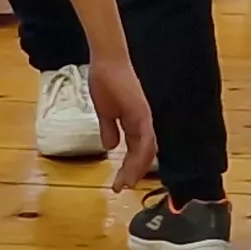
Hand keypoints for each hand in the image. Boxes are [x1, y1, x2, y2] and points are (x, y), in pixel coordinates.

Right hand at [86, 55, 154, 190]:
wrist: (106, 61)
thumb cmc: (105, 80)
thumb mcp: (104, 111)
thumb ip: (109, 128)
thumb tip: (110, 147)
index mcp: (135, 123)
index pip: (136, 151)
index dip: (129, 168)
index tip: (119, 184)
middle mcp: (144, 123)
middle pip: (144, 155)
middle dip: (133, 173)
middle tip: (121, 188)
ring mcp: (144, 118)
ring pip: (147, 150)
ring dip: (136, 168)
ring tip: (126, 183)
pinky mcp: (140, 113)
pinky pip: (145, 138)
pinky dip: (140, 155)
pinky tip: (131, 166)